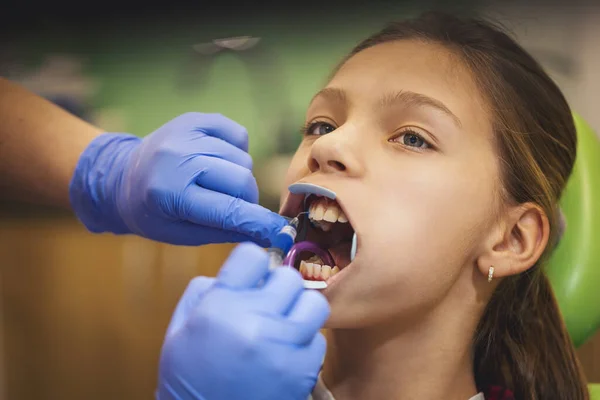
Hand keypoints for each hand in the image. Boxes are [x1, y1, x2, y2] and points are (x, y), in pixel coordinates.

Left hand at [69, 113, 286, 245]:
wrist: (122, 177)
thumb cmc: (153, 213)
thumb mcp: (182, 234)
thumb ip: (225, 231)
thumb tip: (269, 232)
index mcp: (169, 194)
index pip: (228, 210)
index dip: (259, 223)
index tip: (281, 233)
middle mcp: (177, 159)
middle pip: (242, 180)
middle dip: (245, 199)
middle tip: (229, 206)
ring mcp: (186, 134)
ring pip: (243, 160)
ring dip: (237, 177)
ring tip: (213, 182)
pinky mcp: (195, 119)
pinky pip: (238, 135)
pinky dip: (235, 151)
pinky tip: (216, 161)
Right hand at [157, 242, 329, 399]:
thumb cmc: (189, 378)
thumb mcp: (178, 331)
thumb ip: (202, 293)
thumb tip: (233, 275)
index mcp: (220, 305)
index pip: (253, 256)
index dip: (253, 266)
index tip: (252, 279)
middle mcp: (255, 319)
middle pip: (288, 277)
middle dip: (277, 289)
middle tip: (268, 306)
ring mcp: (282, 345)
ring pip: (313, 303)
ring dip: (299, 312)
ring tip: (285, 326)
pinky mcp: (303, 370)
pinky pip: (318, 340)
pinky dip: (305, 346)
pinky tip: (286, 355)